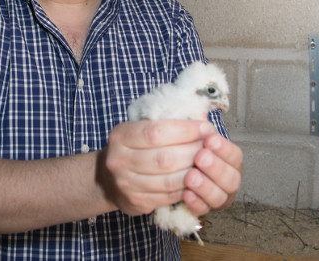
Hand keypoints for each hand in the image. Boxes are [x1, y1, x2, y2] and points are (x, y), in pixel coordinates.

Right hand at [97, 120, 217, 215]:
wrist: (106, 180)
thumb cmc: (131, 148)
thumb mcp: (137, 129)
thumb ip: (163, 123)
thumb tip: (200, 116)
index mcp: (120, 136)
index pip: (156, 132)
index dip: (185, 130)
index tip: (205, 128)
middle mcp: (118, 160)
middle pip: (165, 158)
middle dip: (194, 152)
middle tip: (211, 147)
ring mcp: (126, 184)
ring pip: (169, 180)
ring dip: (194, 172)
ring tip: (208, 164)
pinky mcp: (135, 202)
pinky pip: (168, 196)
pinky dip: (186, 188)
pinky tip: (196, 180)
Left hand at [180, 132, 242, 214]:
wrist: (172, 168)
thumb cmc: (187, 147)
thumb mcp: (193, 134)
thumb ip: (198, 127)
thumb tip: (198, 111)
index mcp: (229, 160)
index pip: (234, 155)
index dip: (224, 148)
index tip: (210, 140)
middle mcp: (228, 180)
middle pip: (231, 178)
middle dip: (216, 167)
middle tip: (200, 157)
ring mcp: (218, 196)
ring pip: (219, 196)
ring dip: (206, 186)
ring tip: (191, 177)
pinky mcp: (203, 209)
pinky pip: (203, 210)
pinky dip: (196, 203)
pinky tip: (186, 194)